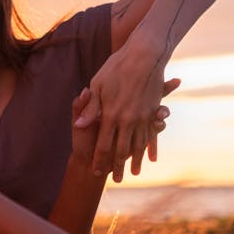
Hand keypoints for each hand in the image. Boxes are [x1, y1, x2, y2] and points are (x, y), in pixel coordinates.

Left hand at [75, 30, 179, 179]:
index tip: (95, 171)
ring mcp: (143, 116)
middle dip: (118, 166)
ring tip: (135, 173)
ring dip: (136, 160)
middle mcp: (128, 119)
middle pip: (122, 149)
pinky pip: (151, 134)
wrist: (145, 53)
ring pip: (139, 144)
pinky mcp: (153, 111)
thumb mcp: (97, 84)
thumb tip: (80, 125)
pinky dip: (150, 147)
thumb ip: (88, 108)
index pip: (103, 144)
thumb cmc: (117, 66)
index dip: (99, 159)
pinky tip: (151, 157)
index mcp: (111, 114)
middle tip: (116, 180)